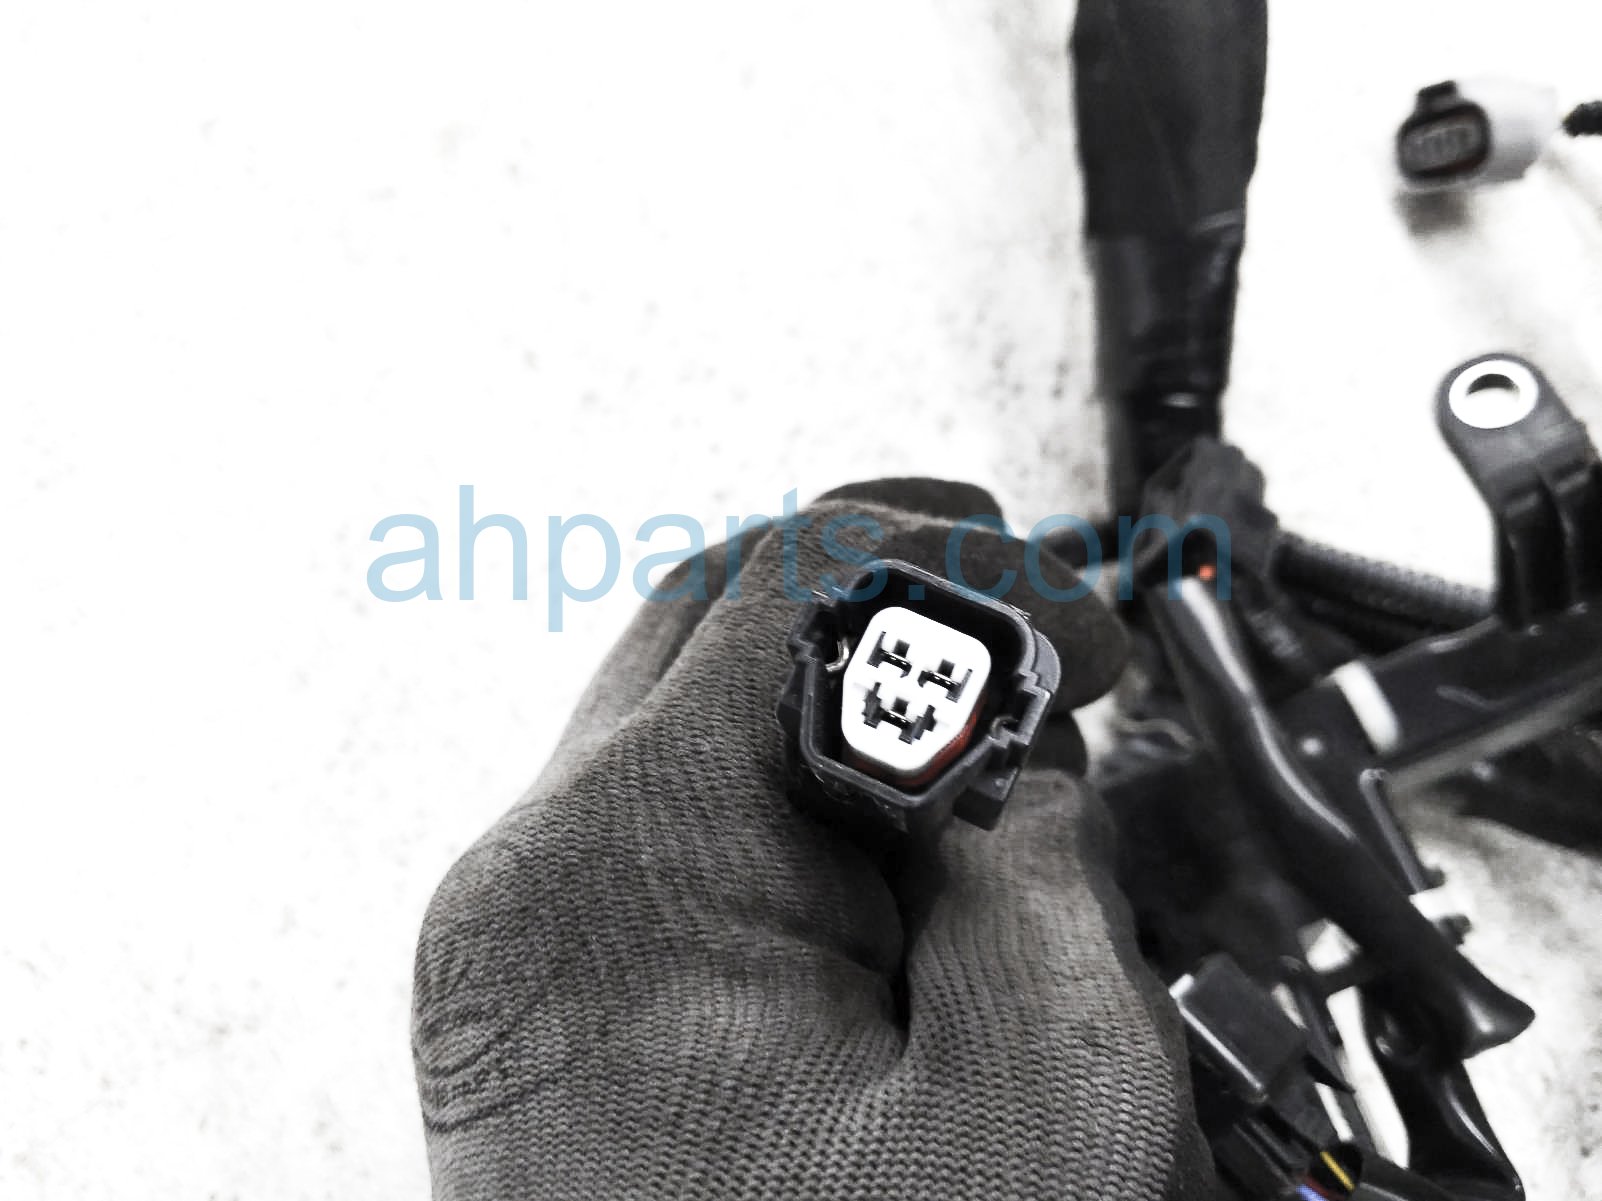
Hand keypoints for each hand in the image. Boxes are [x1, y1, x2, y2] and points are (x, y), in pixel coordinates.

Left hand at [412, 480, 1212, 1199]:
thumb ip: (1033, 871)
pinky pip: (678, 833)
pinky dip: (800, 818)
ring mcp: (522, 947)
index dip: (959, 560)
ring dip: (850, 717)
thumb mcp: (1036, 1098)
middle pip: (715, 625)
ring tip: (989, 798)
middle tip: (1043, 662)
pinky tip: (902, 882)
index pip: (785, 585)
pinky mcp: (550, 1003)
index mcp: (621, 870)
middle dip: (896, 614)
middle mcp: (531, 886)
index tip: (1079, 615)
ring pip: (693, 719)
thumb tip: (1007, 762)